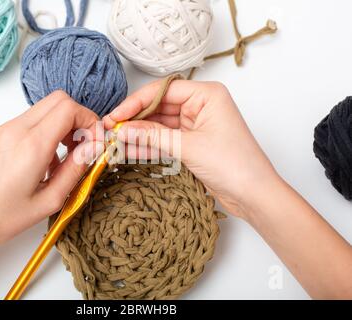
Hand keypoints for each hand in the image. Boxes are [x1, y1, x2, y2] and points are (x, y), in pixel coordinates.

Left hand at [0, 91, 100, 297]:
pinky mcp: (1, 135)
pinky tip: (48, 160)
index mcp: (31, 146)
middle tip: (84, 146)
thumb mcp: (48, 200)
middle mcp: (16, 130)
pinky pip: (32, 120)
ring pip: (46, 108)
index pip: (69, 109)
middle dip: (79, 119)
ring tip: (66, 157)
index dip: (90, 121)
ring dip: (64, 125)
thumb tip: (93, 150)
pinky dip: (49, 131)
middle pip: (59, 100)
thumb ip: (75, 170)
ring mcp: (6, 130)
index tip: (95, 142)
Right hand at [104, 80, 278, 218]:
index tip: (116, 115)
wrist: (254, 195)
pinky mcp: (193, 143)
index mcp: (207, 95)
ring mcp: (196, 125)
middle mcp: (201, 106)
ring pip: (160, 125)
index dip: (136, 102)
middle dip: (135, 119)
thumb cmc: (235, 165)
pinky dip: (149, 145)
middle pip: (159, 107)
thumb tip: (124, 129)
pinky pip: (165, 139)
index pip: (163, 91)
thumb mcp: (189, 147)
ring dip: (139, 134)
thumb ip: (153, 136)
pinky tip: (130, 150)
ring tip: (116, 141)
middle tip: (112, 129)